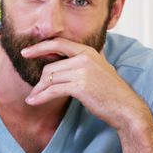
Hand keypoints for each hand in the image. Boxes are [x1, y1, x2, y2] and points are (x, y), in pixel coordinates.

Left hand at [22, 37, 148, 129]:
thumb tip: (59, 61)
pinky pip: (52, 90)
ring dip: (39, 90)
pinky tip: (33, 101)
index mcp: (88, 51)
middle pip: (51, 66)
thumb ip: (81, 62)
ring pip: (50, 78)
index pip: (58, 43)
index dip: (40, 47)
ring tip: (32, 97)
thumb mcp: (98, 69)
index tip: (26, 52)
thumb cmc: (111, 92)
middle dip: (40, 80)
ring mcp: (82, 71)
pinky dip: (40, 97)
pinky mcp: (80, 86)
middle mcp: (85, 58)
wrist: (127, 108)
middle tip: (34, 90)